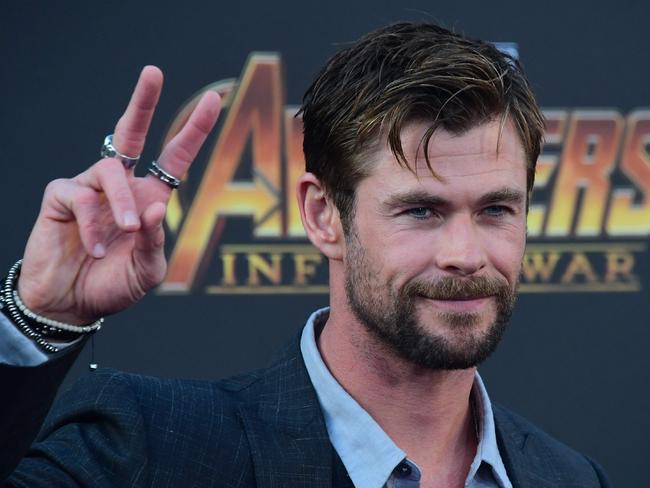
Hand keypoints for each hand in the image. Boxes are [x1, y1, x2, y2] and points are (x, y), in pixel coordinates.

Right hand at [17, 66, 220, 324]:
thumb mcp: (147, 270)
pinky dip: (93, 224)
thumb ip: (156, 242)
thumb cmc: (113, 285)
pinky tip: (95, 249)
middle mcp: (122, 186)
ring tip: (127, 234)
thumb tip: (156, 208)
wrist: (71, 304)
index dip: (194, 130)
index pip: (174, 156)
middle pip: (131, 132)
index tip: (214, 99)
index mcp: (149, 198)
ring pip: (110, 171)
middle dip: (144, 101)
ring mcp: (90, 188)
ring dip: (122, 203)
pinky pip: (81, 195)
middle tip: (154, 72)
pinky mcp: (61, 197)